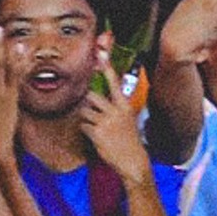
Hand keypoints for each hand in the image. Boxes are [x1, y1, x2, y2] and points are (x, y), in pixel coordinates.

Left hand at [79, 50, 150, 184]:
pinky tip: (95, 137)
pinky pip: (83, 126)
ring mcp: (106, 122)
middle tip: (93, 111)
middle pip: (92, 96)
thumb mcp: (128, 120)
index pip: (114, 82)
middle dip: (88, 103)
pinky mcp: (97, 133)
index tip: (100, 54)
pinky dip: (86, 131)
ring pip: (85, 111)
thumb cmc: (130, 141)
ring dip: (86, 119)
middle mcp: (116, 111)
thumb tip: (105, 100)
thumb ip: (118, 108)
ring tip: (96, 128)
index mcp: (125, 106)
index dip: (106, 67)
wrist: (133, 162)